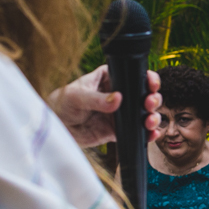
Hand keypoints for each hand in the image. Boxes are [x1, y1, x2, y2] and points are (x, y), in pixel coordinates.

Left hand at [48, 66, 162, 147]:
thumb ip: (96, 99)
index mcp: (110, 78)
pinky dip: (147, 134)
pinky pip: (137, 131)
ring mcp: (120, 113)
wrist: (55, 128)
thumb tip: (117, 99)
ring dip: (153, 116)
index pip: (133, 75)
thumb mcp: (76, 97)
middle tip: (149, 102)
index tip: (151, 83)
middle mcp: (118, 95)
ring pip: (144, 113)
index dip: (147, 78)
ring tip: (150, 120)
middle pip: (144, 94)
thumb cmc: (61, 104)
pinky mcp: (119, 130)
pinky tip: (150, 134)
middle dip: (153, 98)